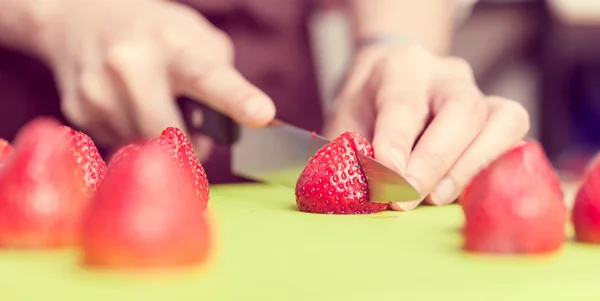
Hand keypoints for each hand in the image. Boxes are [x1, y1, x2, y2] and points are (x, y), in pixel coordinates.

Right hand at [36, 0, 274, 158]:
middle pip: (170, 135)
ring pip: (145, 148)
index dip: (237, 99)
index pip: (208, 77)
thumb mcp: (196, 39)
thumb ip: (219, 78)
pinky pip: (121, 146)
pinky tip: (129, 110)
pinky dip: (134, 138)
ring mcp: (98, 90)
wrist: (80, 20)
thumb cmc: (155, 34)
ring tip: (158, 111)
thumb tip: (224, 128)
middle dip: (190, 148)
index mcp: (172, 44)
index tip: (262, 115)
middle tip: (197, 141)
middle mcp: (130, 64)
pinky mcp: (79, 111)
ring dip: (161, 145)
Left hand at [324, 43, 529, 210]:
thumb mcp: (345, 122)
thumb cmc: (367, 105)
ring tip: (435, 199)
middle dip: (435, 162)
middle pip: (461, 110)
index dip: (395, 144)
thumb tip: (363, 194)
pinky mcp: (501, 116)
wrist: (390, 78)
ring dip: (469, 168)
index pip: (404, 104)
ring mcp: (481, 93)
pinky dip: (491, 170)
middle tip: (405, 200)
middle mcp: (447, 76)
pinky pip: (514, 140)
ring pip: (502, 120)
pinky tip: (462, 195)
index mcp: (401, 69)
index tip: (386, 179)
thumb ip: (352, 152)